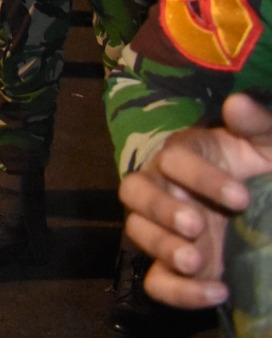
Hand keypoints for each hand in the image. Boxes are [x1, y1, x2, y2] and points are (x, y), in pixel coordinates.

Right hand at [119, 94, 271, 308]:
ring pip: (138, 232)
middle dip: (161, 209)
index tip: (240, 197)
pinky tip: (217, 291)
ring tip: (196, 261)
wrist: (263, 202)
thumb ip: (258, 123)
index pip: (174, 160)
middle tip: (196, 226)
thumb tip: (238, 103)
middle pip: (135, 192)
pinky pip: (157, 281)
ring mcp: (163, 230)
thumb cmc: (260, 167)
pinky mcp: (172, 267)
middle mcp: (162, 189)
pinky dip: (178, 291)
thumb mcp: (266, 145)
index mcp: (183, 157)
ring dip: (162, 247)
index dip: (201, 178)